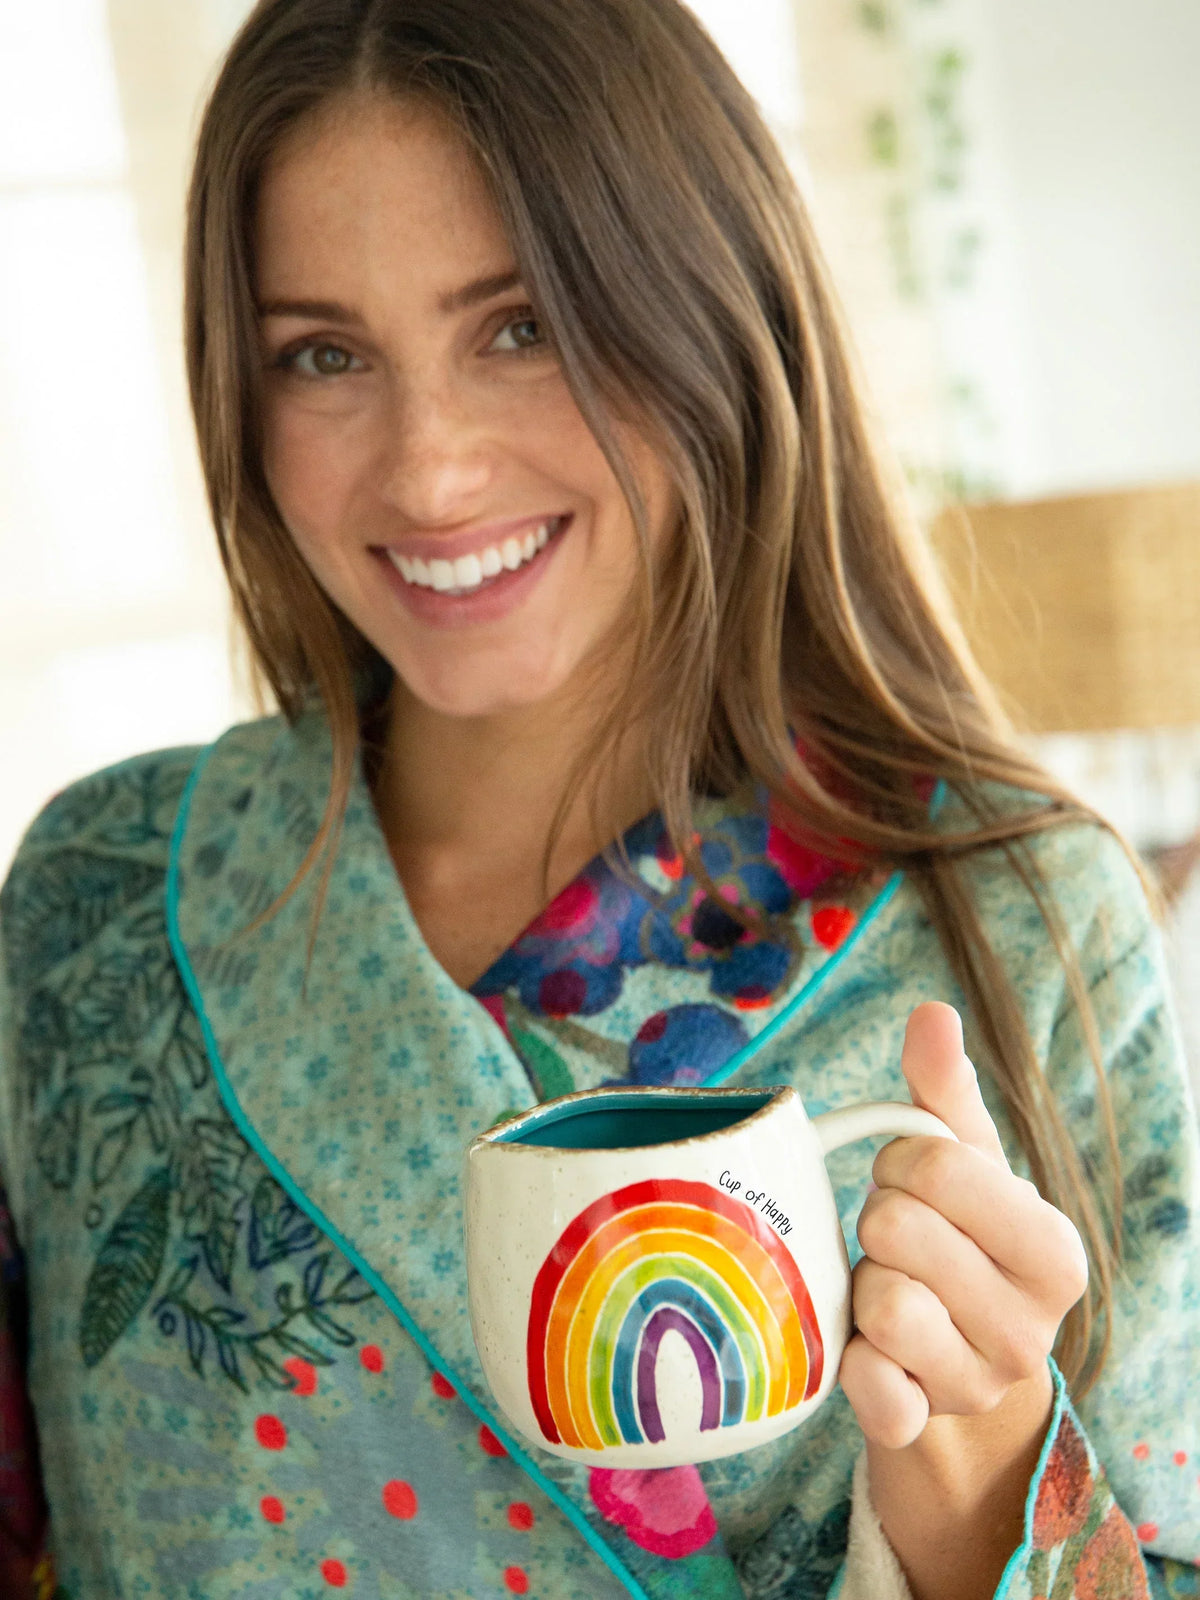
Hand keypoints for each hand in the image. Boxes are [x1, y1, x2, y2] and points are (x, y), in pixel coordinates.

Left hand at [838, 1002, 1087, 1452]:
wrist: (954, 1365)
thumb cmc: (959, 1241)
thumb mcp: (965, 1166)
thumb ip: (946, 1091)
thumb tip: (933, 1013)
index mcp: (1054, 1252)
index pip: (935, 1165)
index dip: (901, 1161)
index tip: (913, 1182)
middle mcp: (1029, 1330)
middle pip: (894, 1226)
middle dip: (879, 1218)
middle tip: (899, 1240)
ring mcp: (976, 1386)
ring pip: (876, 1298)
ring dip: (861, 1281)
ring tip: (888, 1285)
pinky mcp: (919, 1425)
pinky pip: (861, 1379)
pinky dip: (849, 1355)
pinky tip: (870, 1345)